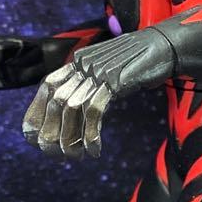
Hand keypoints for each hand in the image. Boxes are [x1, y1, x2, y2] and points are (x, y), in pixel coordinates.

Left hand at [22, 29, 174, 158]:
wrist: (167, 46)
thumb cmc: (142, 63)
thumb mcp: (110, 71)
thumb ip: (91, 83)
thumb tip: (73, 109)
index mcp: (80, 62)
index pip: (46, 87)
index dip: (35, 113)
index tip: (34, 137)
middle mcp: (85, 65)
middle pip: (56, 100)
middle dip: (51, 131)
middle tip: (56, 154)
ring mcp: (100, 71)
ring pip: (72, 108)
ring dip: (71, 137)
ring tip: (77, 156)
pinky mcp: (116, 80)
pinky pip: (95, 110)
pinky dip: (92, 134)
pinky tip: (95, 149)